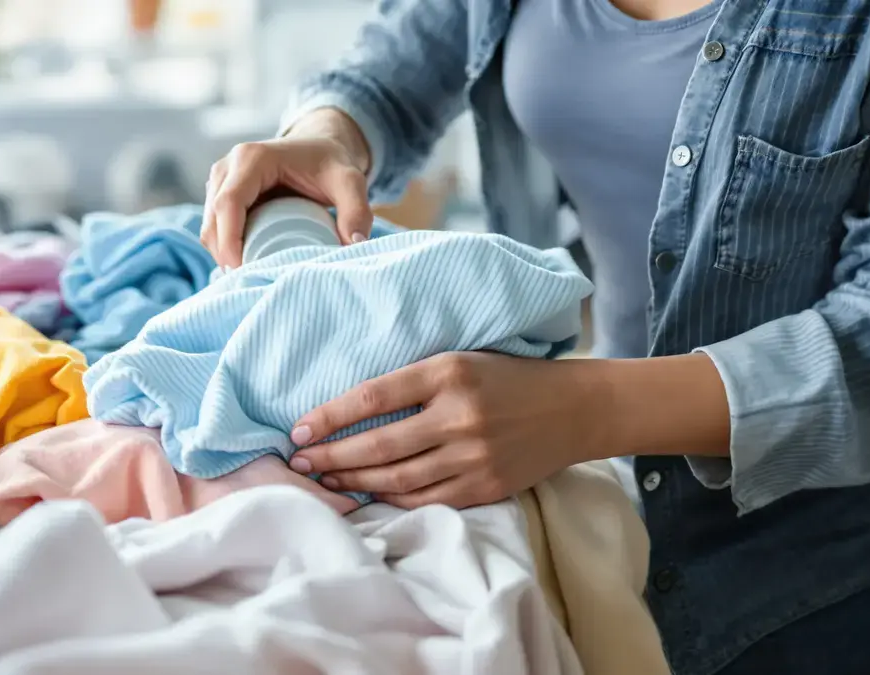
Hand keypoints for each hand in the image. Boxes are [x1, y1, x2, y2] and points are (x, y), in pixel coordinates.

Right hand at [201, 108, 373, 267]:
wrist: (318, 146)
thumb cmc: (330, 163)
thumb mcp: (350, 181)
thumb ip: (357, 210)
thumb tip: (354, 244)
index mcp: (252, 158)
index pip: (228, 203)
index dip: (230, 240)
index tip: (243, 270)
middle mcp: (228, 167)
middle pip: (212, 220)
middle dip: (225, 255)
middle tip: (250, 281)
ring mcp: (220, 181)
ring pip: (208, 227)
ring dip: (223, 254)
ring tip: (250, 275)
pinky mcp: (219, 195)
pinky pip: (213, 228)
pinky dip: (225, 248)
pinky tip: (246, 263)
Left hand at [286, 352, 611, 508]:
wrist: (572, 409)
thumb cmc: (504, 378)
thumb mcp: (458, 360)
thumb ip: (411, 382)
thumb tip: (347, 410)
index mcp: (448, 372)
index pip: (372, 397)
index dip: (329, 416)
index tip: (297, 430)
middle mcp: (459, 416)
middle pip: (378, 445)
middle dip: (330, 457)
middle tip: (299, 463)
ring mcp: (473, 456)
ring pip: (396, 478)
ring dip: (352, 481)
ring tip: (324, 479)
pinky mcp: (485, 487)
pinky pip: (423, 498)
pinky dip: (388, 498)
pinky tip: (365, 493)